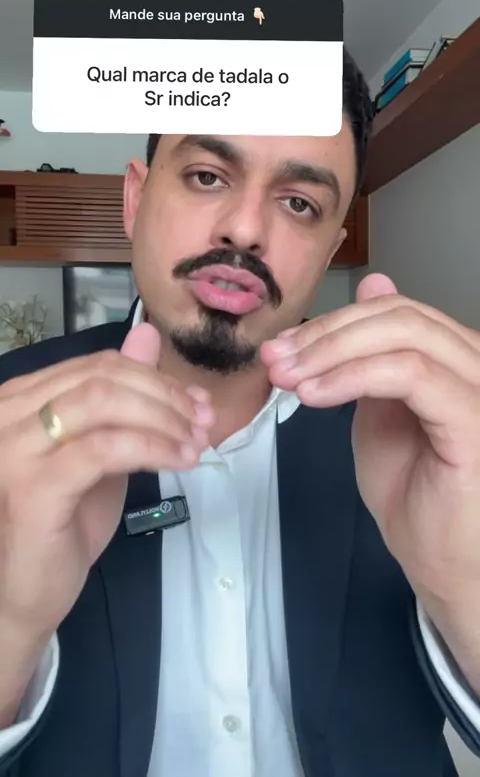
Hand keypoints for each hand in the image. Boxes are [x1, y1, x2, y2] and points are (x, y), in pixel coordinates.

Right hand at [0, 323, 214, 645]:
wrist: (24, 591)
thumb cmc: (59, 523)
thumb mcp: (98, 448)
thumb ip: (119, 396)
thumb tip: (145, 335)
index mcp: (21, 399)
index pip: (96, 365)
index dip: (154, 377)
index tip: (196, 402)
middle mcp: (9, 414)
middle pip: (102, 377)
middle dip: (165, 395)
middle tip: (203, 421)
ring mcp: (15, 449)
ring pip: (103, 403)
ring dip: (163, 419)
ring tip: (197, 442)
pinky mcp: (32, 487)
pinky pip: (104, 449)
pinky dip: (153, 448)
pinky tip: (181, 461)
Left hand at [262, 275, 479, 629]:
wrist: (445, 566)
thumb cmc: (417, 495)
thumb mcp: (383, 409)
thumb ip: (373, 355)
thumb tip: (373, 285)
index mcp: (458, 357)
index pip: (396, 311)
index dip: (333, 323)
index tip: (281, 349)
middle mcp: (478, 362)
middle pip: (398, 314)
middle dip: (324, 334)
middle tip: (275, 361)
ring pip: (404, 335)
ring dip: (330, 352)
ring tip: (287, 379)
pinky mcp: (474, 419)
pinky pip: (409, 374)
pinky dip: (352, 377)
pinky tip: (313, 395)